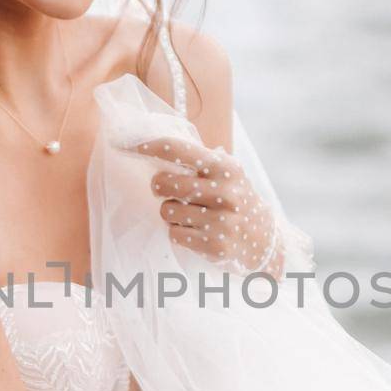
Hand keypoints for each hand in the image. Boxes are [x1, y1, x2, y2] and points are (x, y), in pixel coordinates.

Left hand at [118, 136, 283, 276]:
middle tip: (169, 191)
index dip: (146, 145)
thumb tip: (151, 145)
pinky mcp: (215, 246)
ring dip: (172, 214)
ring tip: (192, 215)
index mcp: (224, 167)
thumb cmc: (236, 200)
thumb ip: (197, 160)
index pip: (176, 149)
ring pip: (166, 212)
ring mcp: (221, 221)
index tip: (123, 143)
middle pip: (163, 184)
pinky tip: (197, 232)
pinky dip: (179, 233)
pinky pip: (174, 235)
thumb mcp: (228, 173)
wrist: (266, 241)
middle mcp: (224, 192)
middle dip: (159, 187)